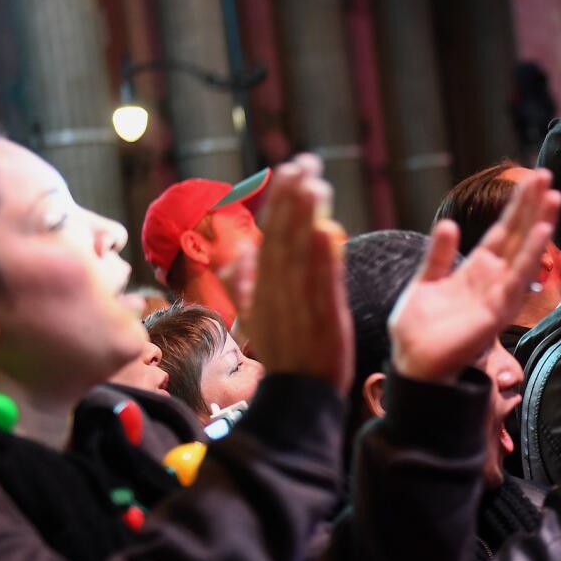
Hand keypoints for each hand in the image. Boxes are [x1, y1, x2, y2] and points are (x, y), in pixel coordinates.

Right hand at [243, 155, 354, 391]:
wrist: (297, 399)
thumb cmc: (283, 356)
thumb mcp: (254, 319)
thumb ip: (243, 285)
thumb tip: (233, 256)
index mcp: (262, 289)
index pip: (270, 235)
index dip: (280, 201)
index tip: (290, 169)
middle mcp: (276, 292)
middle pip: (283, 237)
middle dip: (293, 197)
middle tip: (305, 162)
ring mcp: (298, 305)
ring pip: (300, 254)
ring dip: (306, 217)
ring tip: (315, 183)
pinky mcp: (322, 319)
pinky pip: (320, 285)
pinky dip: (322, 258)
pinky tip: (327, 230)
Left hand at [389, 169, 560, 383]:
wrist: (414, 367)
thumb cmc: (418, 333)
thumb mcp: (424, 283)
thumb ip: (438, 256)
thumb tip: (449, 224)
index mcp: (475, 271)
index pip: (502, 232)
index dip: (516, 206)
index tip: (531, 179)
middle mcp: (492, 280)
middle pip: (517, 235)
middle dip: (532, 206)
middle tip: (548, 174)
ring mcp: (497, 295)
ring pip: (524, 252)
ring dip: (540, 223)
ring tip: (554, 195)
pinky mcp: (497, 311)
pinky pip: (517, 278)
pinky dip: (531, 254)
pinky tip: (542, 231)